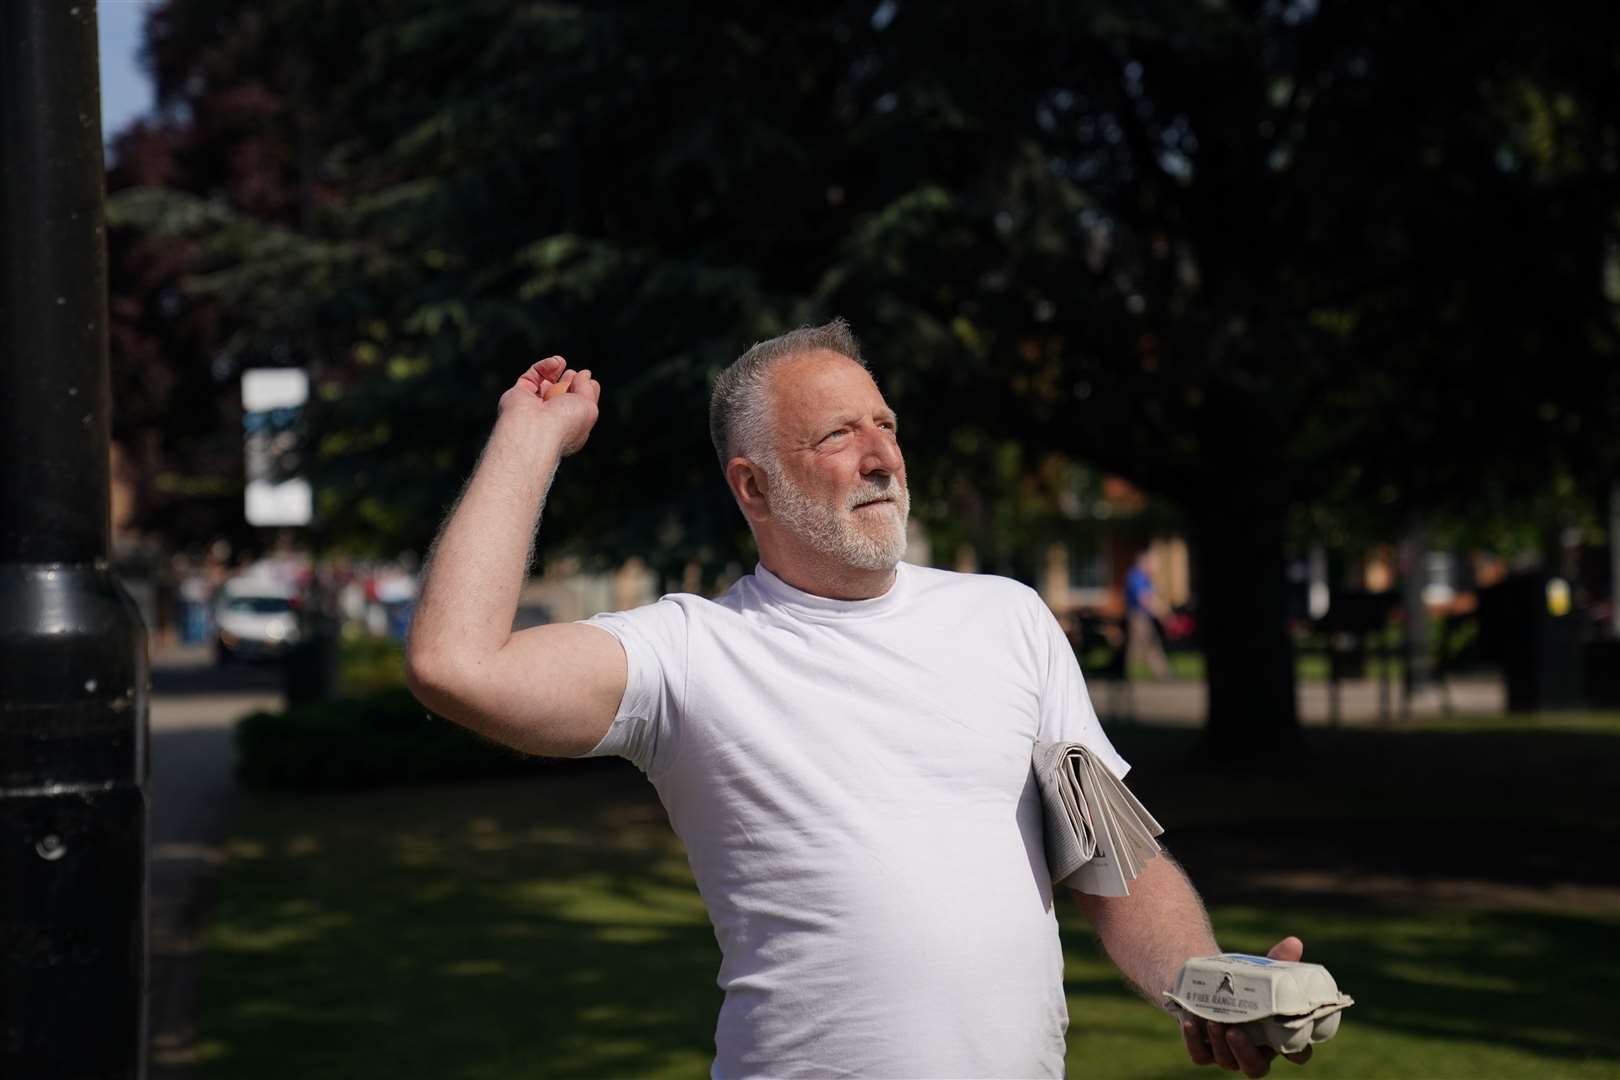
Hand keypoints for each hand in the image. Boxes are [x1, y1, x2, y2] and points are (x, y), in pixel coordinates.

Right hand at [499, 355, 601, 455]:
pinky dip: (543, 367)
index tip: (590, 382)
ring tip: (562, 362)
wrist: (536, 429)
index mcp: (569, 429)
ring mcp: (533, 407)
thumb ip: (588, 388)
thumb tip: (585, 374)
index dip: (584, 393)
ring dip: (554, 371)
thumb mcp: (589, 407)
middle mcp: (549, 420)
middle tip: (573, 373)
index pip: (577, 409)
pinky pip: (531, 377)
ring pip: (544, 384)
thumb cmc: (566, 423)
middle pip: (560, 396)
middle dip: (568, 382)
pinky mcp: (519, 395)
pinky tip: (555, 362)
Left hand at [1180, 937, 1312, 1077]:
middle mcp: (1255, 1052)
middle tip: (1236, 1031)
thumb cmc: (1244, 982)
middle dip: (1246, 1053)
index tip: (1290, 1037)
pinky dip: (1194, 1040)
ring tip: (1214, 1020)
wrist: (1207, 981)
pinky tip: (1190, 1022)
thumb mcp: (1261, 971)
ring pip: (1227, 1062)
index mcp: (1278, 1038)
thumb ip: (1279, 961)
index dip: (1297, 1051)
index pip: (1297, 1054)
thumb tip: (1294, 942)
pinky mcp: (1203, 1051)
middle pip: (1257, 1068)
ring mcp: (1228, 1054)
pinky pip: (1199, 1055)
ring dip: (1220, 1043)